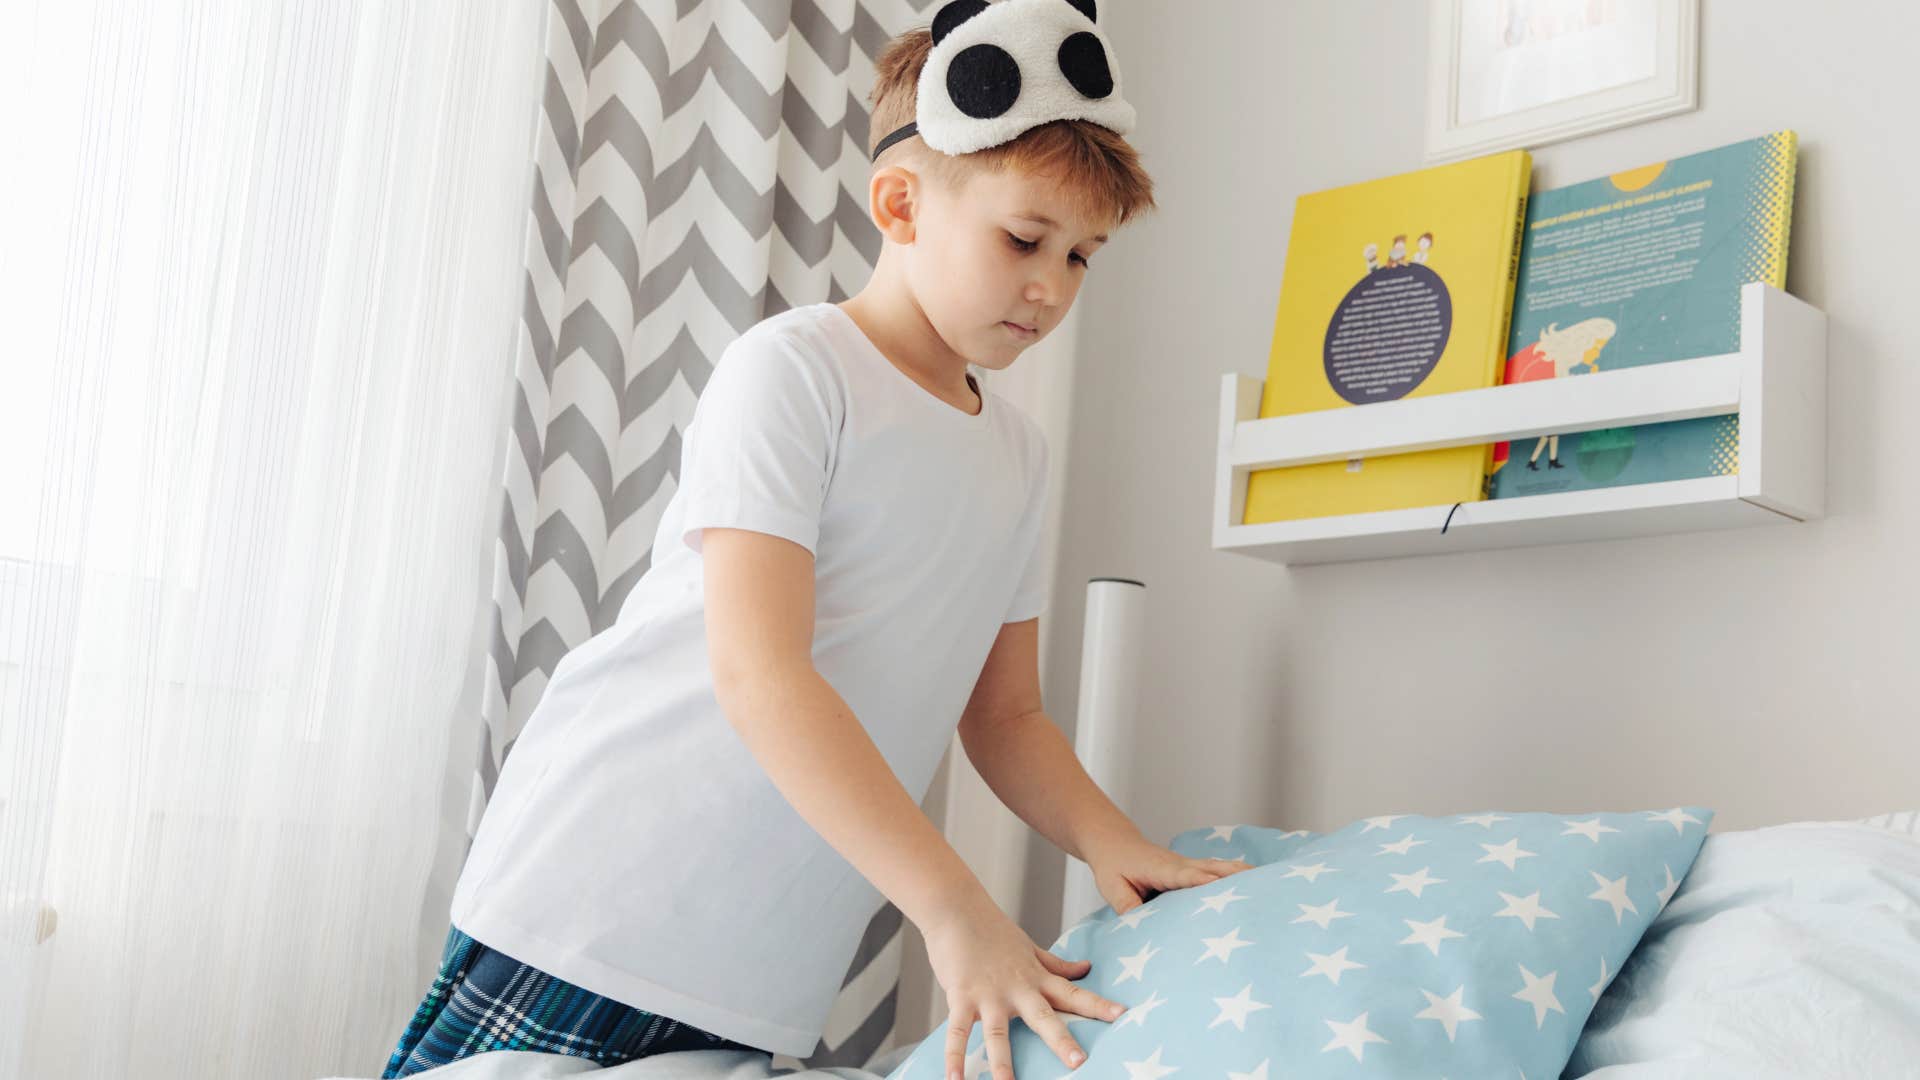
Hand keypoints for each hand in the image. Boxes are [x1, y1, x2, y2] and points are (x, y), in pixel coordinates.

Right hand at [920, 892, 1126, 1079]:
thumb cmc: (992, 929)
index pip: (1072, 992)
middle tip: (1078, 1062)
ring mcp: (988, 994)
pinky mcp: (961, 997)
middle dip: (1061, 1040)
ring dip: (1002, 1063)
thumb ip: (1056, 964)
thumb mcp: (1030, 948)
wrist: (956, 908)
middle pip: (1043, 1017)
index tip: (1121, 1014)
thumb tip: (1086, 967)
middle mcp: (1016, 988)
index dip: (1097, 1004)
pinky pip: (957, 1032)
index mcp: (1036, 977)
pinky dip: (954, 1057)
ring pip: (998, 1033)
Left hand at [1086, 832, 1253, 914]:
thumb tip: (1146, 928)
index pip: (1189, 877)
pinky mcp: (1193, 870)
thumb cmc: (1113, 866)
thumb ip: (1129, 908)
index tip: (1227, 889)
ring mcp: (1190, 866)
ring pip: (1222, 868)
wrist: (1115, 843)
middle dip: (1238, 879)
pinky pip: (1218, 871)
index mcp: (1163, 870)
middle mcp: (1182, 865)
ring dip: (1244, 876)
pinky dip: (1238, 875)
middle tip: (1267, 889)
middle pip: (1215, 870)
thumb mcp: (1113, 889)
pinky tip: (1258, 881)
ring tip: (1274, 885)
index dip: (1208, 882)